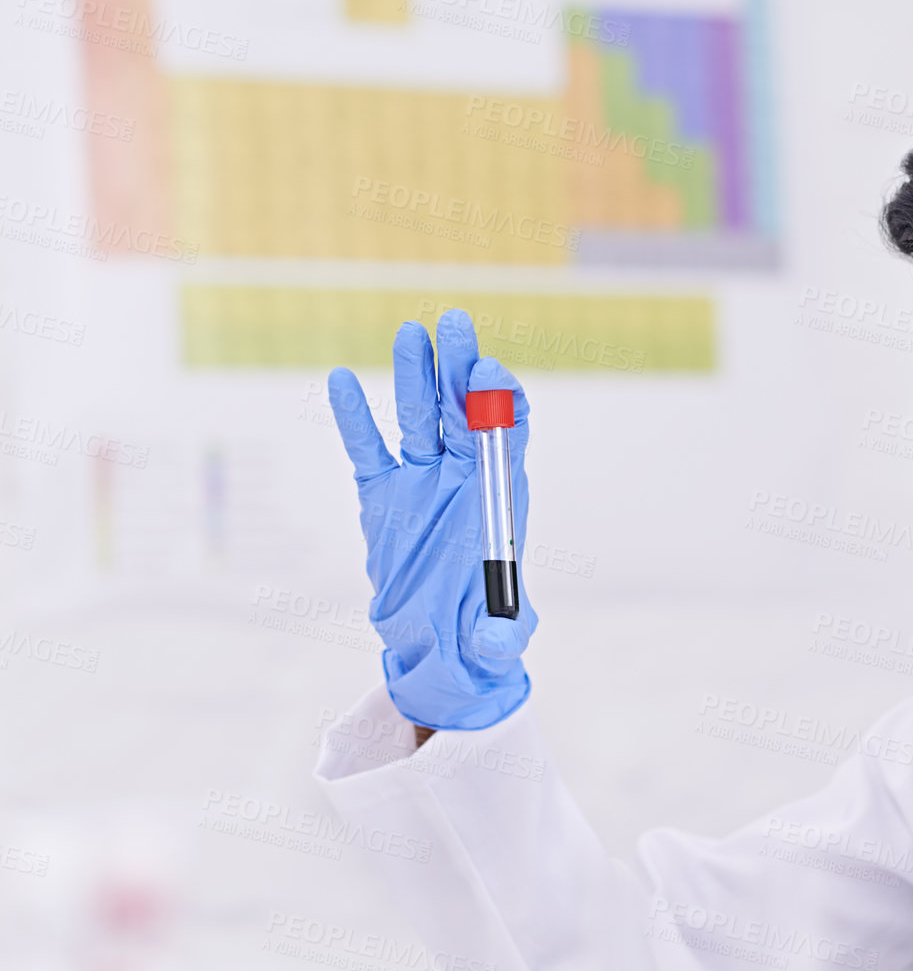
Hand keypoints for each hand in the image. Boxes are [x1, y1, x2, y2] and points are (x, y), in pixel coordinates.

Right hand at [327, 309, 535, 731]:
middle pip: (464, 412)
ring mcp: (421, 483)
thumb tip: (500, 642)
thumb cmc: (480, 636)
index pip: (509, 436)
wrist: (436, 646)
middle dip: (460, 369)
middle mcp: (464, 480)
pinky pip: (368, 450)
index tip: (491, 375)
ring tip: (410, 333)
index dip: (501, 404)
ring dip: (416, 377)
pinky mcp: (382, 496)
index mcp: (502, 499)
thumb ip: (499, 637)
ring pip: (419, 419)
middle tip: (454, 323)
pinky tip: (344, 380)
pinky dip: (356, 418)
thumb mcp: (495, 641)